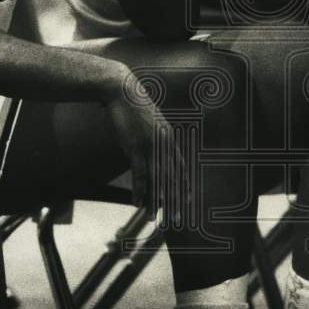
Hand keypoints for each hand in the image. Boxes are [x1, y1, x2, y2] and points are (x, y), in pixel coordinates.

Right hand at [103, 67, 184, 220]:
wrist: (121, 90)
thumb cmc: (132, 105)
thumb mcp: (149, 122)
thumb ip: (154, 137)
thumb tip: (151, 151)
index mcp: (169, 138)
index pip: (181, 167)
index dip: (184, 186)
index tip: (187, 202)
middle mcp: (164, 143)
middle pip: (172, 178)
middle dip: (174, 200)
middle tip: (177, 219)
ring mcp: (151, 145)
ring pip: (157, 179)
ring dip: (155, 201)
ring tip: (154, 217)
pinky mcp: (135, 146)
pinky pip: (140, 174)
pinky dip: (139, 190)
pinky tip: (137, 202)